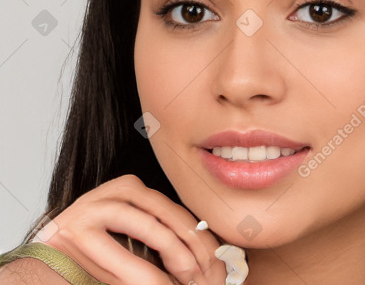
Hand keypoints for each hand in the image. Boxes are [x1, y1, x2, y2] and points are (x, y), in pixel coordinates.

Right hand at [34, 174, 226, 284]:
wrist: (50, 258)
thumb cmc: (98, 250)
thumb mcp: (134, 236)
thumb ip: (161, 236)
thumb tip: (205, 256)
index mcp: (133, 187)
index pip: (175, 209)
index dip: (199, 236)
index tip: (216, 259)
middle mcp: (118, 189)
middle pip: (168, 215)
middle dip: (193, 246)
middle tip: (207, 273)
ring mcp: (98, 205)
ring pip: (151, 227)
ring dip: (176, 256)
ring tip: (190, 278)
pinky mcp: (80, 228)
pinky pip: (123, 255)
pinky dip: (146, 275)